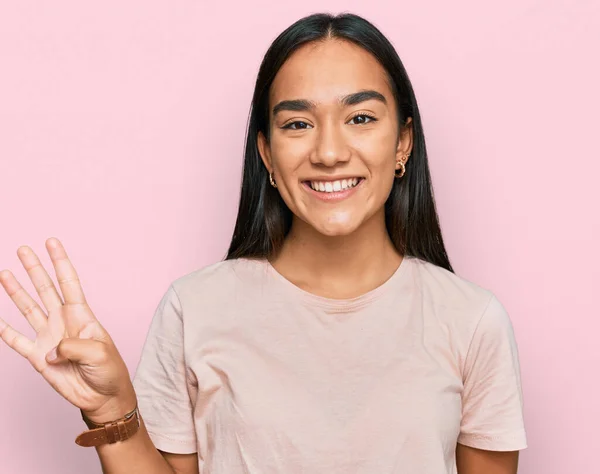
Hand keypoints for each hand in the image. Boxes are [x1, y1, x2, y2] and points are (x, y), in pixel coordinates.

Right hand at [0, 237, 135, 422]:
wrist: (102, 396)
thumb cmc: (109, 370)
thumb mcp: (99, 353)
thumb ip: (73, 346)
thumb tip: (49, 350)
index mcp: (82, 315)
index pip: (68, 282)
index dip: (60, 262)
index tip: (51, 241)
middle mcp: (63, 321)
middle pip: (45, 289)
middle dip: (35, 268)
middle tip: (22, 249)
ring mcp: (49, 337)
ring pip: (29, 308)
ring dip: (16, 292)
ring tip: (5, 273)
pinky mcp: (38, 357)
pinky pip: (17, 340)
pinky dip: (5, 330)